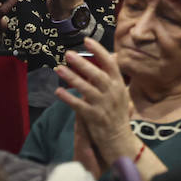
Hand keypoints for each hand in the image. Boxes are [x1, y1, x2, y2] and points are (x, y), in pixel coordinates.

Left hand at [56, 39, 140, 177]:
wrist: (119, 139)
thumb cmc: (119, 115)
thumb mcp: (122, 94)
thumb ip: (114, 79)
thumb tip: (110, 59)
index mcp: (119, 85)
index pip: (110, 63)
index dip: (99, 51)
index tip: (87, 41)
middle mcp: (112, 93)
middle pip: (96, 74)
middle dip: (82, 63)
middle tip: (68, 54)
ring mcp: (102, 105)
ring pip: (85, 88)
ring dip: (71, 77)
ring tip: (59, 68)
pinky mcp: (93, 116)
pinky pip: (78, 104)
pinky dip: (68, 97)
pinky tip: (58, 91)